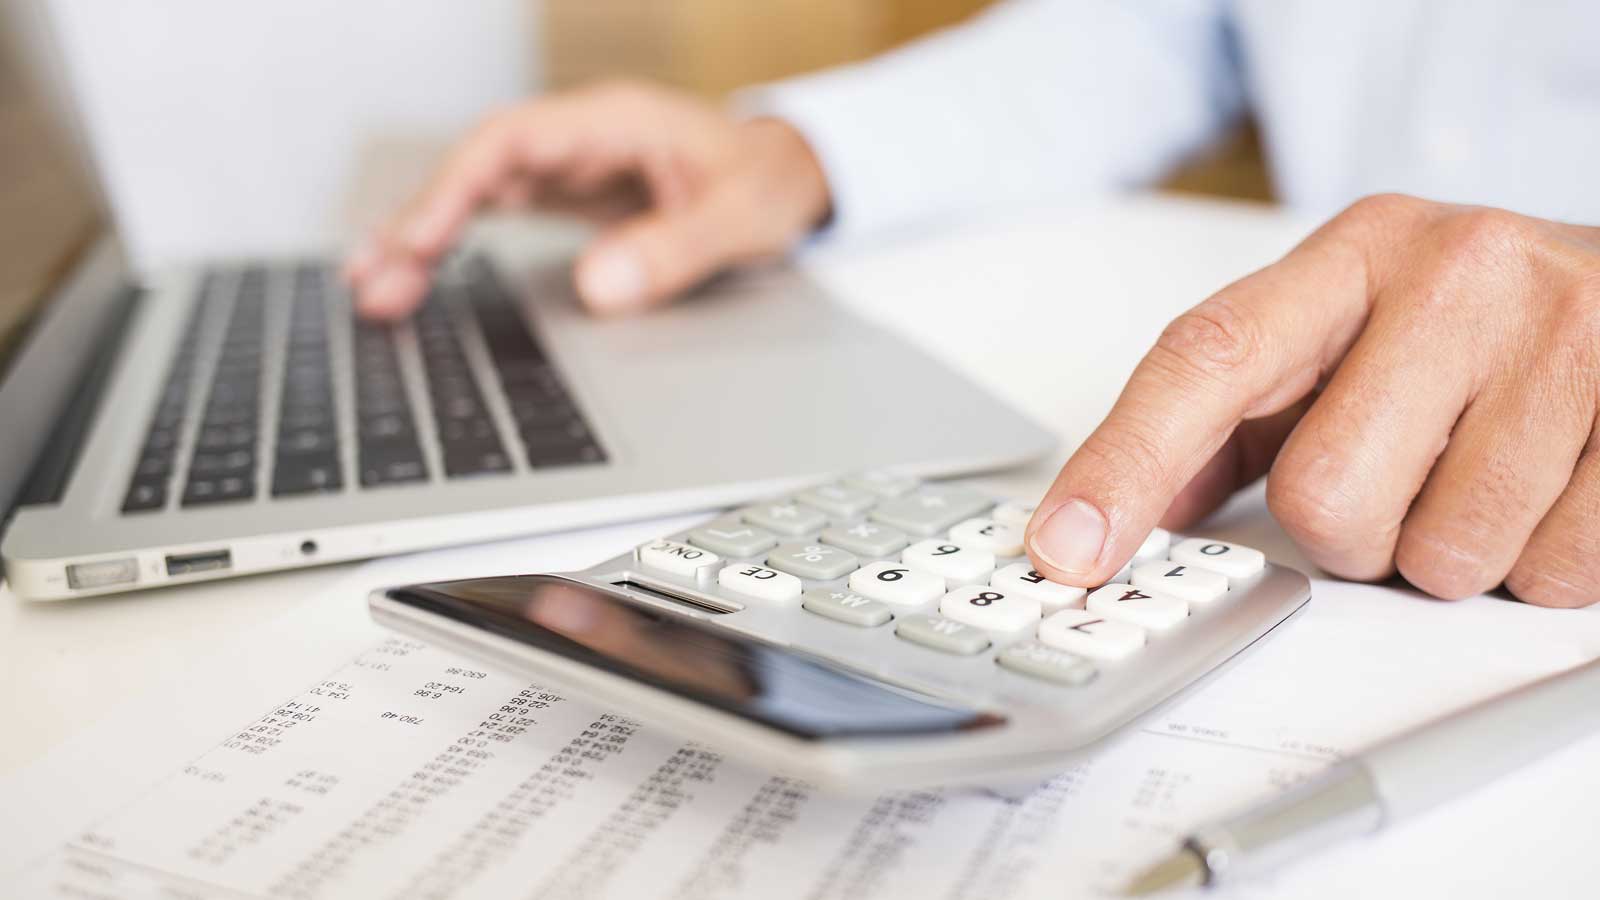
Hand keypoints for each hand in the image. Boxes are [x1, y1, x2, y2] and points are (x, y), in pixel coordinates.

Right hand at [344, 80, 829, 318]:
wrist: (788, 175)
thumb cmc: (767, 183)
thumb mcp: (740, 219)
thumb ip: (675, 249)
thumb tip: (599, 284)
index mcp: (613, 122)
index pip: (510, 140)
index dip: (456, 186)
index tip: (422, 240)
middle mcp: (577, 137)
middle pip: (475, 168)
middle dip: (418, 222)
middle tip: (372, 284)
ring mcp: (567, 165)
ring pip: (474, 192)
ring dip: (422, 237)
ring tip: (372, 292)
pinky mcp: (565, 195)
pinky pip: (492, 211)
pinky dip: (451, 242)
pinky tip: (412, 275)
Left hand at [1025, 194, 1599, 606]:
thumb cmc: (1474, 324)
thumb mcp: (1346, 334)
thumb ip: (1231, 417)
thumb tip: (1111, 510)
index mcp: (1354, 255)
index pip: (1207, 360)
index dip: (1126, 463)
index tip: (1066, 545)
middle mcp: (1457, 275)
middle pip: (1322, 495)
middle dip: (1351, 533)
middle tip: (1398, 483)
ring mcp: (1562, 339)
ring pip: (1440, 555)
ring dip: (1447, 554)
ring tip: (1480, 475)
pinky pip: (1548, 572)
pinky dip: (1537, 562)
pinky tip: (1546, 488)